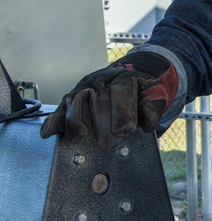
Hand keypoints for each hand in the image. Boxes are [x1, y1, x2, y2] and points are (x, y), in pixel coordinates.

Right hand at [39, 50, 177, 148]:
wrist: (128, 79)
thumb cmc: (141, 93)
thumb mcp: (153, 97)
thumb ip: (152, 109)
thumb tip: (147, 124)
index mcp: (124, 77)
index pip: (121, 91)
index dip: (123, 112)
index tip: (125, 131)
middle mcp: (101, 80)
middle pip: (98, 99)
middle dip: (101, 123)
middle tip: (106, 144)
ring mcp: (83, 87)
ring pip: (76, 101)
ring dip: (76, 122)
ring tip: (80, 139)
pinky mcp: (71, 99)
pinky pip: (60, 109)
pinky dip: (53, 121)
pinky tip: (48, 133)